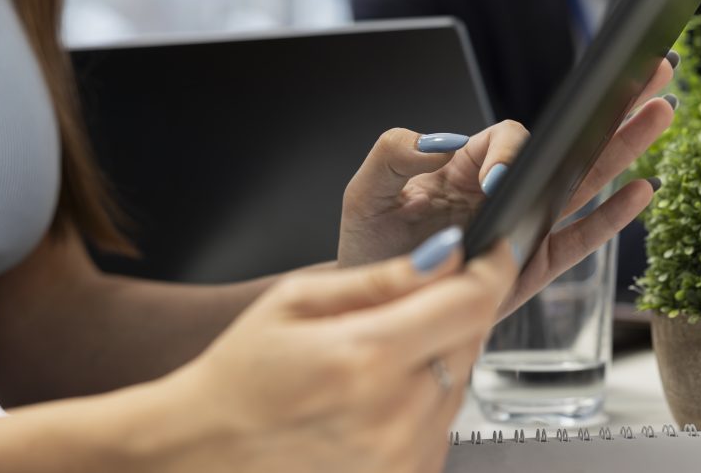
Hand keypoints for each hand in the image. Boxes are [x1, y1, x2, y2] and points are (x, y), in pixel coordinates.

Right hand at [160, 232, 516, 472]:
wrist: (204, 455)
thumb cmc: (240, 377)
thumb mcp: (296, 302)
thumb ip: (379, 278)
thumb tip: (446, 254)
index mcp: (366, 357)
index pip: (471, 302)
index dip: (493, 266)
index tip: (495, 249)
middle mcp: (395, 415)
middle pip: (473, 338)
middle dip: (458, 308)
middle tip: (414, 302)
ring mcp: (404, 456)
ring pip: (462, 379)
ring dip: (440, 355)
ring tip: (378, 356)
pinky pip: (444, 421)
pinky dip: (427, 396)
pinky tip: (379, 394)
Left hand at [338, 58, 676, 316]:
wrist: (376, 307)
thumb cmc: (372, 247)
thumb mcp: (367, 190)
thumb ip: (395, 152)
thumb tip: (440, 142)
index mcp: (468, 164)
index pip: (509, 138)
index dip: (510, 153)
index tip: (496, 182)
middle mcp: (505, 190)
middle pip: (566, 142)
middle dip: (609, 107)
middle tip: (653, 70)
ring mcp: (524, 225)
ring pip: (583, 183)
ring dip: (624, 148)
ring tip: (661, 113)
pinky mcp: (533, 266)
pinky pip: (578, 240)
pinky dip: (611, 219)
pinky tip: (642, 191)